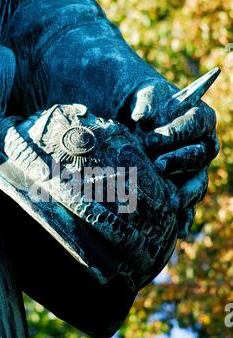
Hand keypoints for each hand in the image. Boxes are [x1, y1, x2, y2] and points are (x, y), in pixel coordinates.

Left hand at [130, 78, 218, 237]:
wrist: (142, 123)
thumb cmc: (148, 106)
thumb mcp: (146, 96)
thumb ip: (147, 102)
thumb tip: (142, 118)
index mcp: (201, 120)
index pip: (195, 124)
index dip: (175, 131)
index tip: (151, 138)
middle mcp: (204, 147)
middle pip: (199, 156)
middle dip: (178, 161)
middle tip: (157, 166)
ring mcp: (197, 171)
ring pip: (198, 184)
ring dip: (185, 193)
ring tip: (170, 202)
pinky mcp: (186, 189)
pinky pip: (190, 206)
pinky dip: (186, 219)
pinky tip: (180, 232)